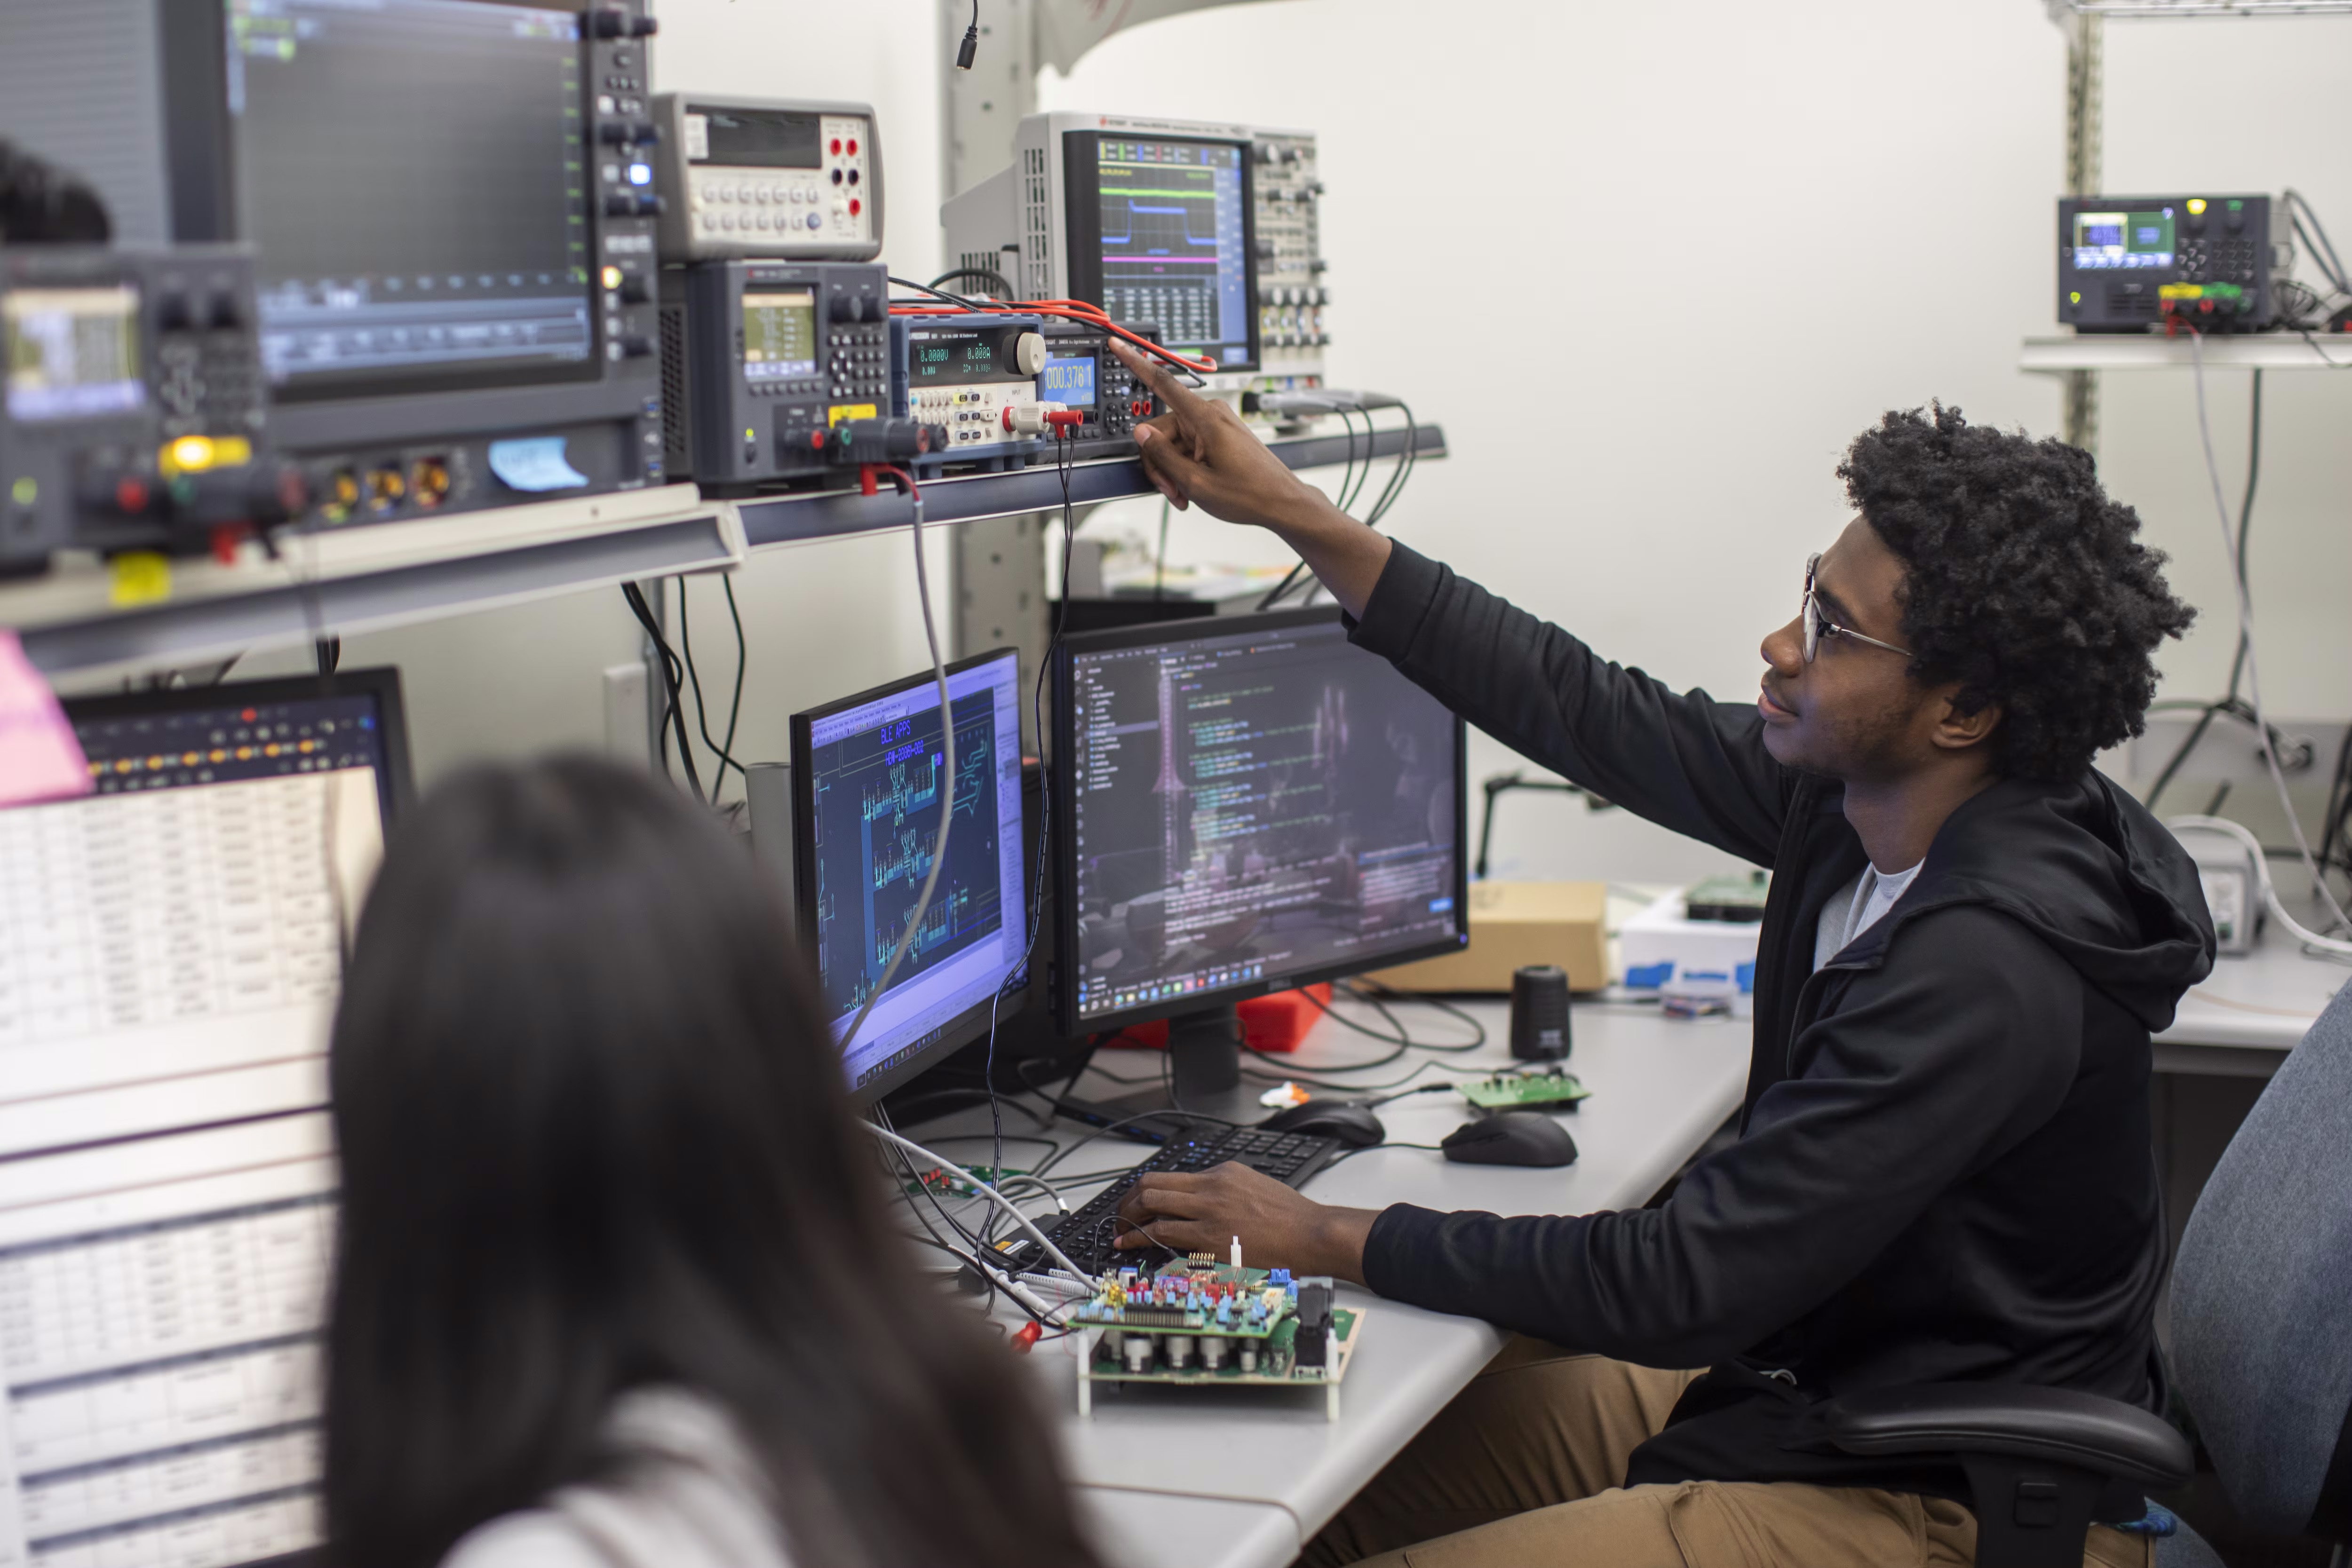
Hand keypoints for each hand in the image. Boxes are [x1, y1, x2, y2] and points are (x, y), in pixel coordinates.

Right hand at [1112, 341, 1333, 531]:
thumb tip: (1142, 433)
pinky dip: (1185, 469)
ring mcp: (1216, 424)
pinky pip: (1189, 446)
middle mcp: (1210, 414)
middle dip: (1160, 463)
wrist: (1282, 503)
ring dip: (1173, 471)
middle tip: (1171, 491)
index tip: (1118, 344)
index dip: (1135, 362)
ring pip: (1174, 442)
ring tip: (1184, 495)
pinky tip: (1192, 489)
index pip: (1162, 383)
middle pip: (1162, 429)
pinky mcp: (1219, 435)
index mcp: (1204, 418)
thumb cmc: (1249, 494)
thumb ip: (1163, 455)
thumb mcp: (1195, 481)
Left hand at [1112, 1161, 1379, 1284]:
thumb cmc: (1291, 1217)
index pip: (1172, 1175)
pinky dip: (1141, 1239)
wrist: (1311, 1234)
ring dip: (1130, 1219)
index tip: (1138, 1200)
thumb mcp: (1255, 1186)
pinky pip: (1165, 1234)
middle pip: (1153, 1184)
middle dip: (1129, 1201)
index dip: (1147, 1188)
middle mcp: (1211, 1186)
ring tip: (1120, 1231)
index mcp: (1223, 1172)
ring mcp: (1209, 1211)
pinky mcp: (1210, 1239)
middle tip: (1122, 1215)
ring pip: (1153, 1206)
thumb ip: (1225, 1189)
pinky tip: (1132, 1244)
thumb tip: (1201, 1200)